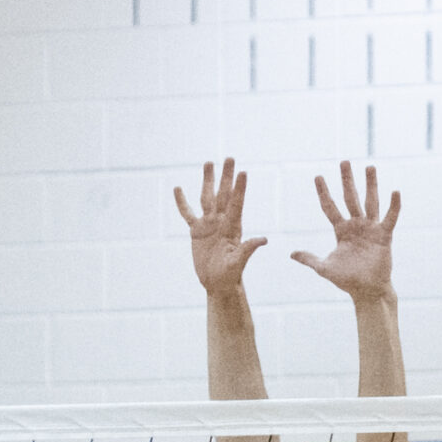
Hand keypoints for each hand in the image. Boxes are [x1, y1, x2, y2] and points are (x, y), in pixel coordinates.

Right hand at [176, 157, 268, 295]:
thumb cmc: (230, 275)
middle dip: (226, 176)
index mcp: (233, 227)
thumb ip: (248, 249)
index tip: (243, 172)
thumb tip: (263, 240)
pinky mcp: (196, 231)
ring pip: (207, 198)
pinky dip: (182, 202)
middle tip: (230, 158)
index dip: (239, 188)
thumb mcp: (238, 263)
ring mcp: (209, 224)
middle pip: (223, 194)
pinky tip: (178, 189)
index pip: (236, 204)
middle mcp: (222, 221)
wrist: (217, 284)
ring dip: (208, 180)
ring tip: (208, 162)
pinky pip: (187, 213)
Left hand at [292, 161, 399, 302]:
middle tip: (344, 161)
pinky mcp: (384, 235)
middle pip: (350, 198)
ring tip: (369, 167)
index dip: (323, 193)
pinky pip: (389, 218)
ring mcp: (371, 228)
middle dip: (347, 180)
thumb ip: (310, 259)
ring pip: (370, 202)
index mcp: (341, 230)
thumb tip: (291, 254)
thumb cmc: (347, 280)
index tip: (318, 176)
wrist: (367, 291)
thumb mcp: (324, 268)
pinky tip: (395, 192)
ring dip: (370, 184)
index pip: (330, 207)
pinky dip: (394, 206)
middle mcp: (356, 225)